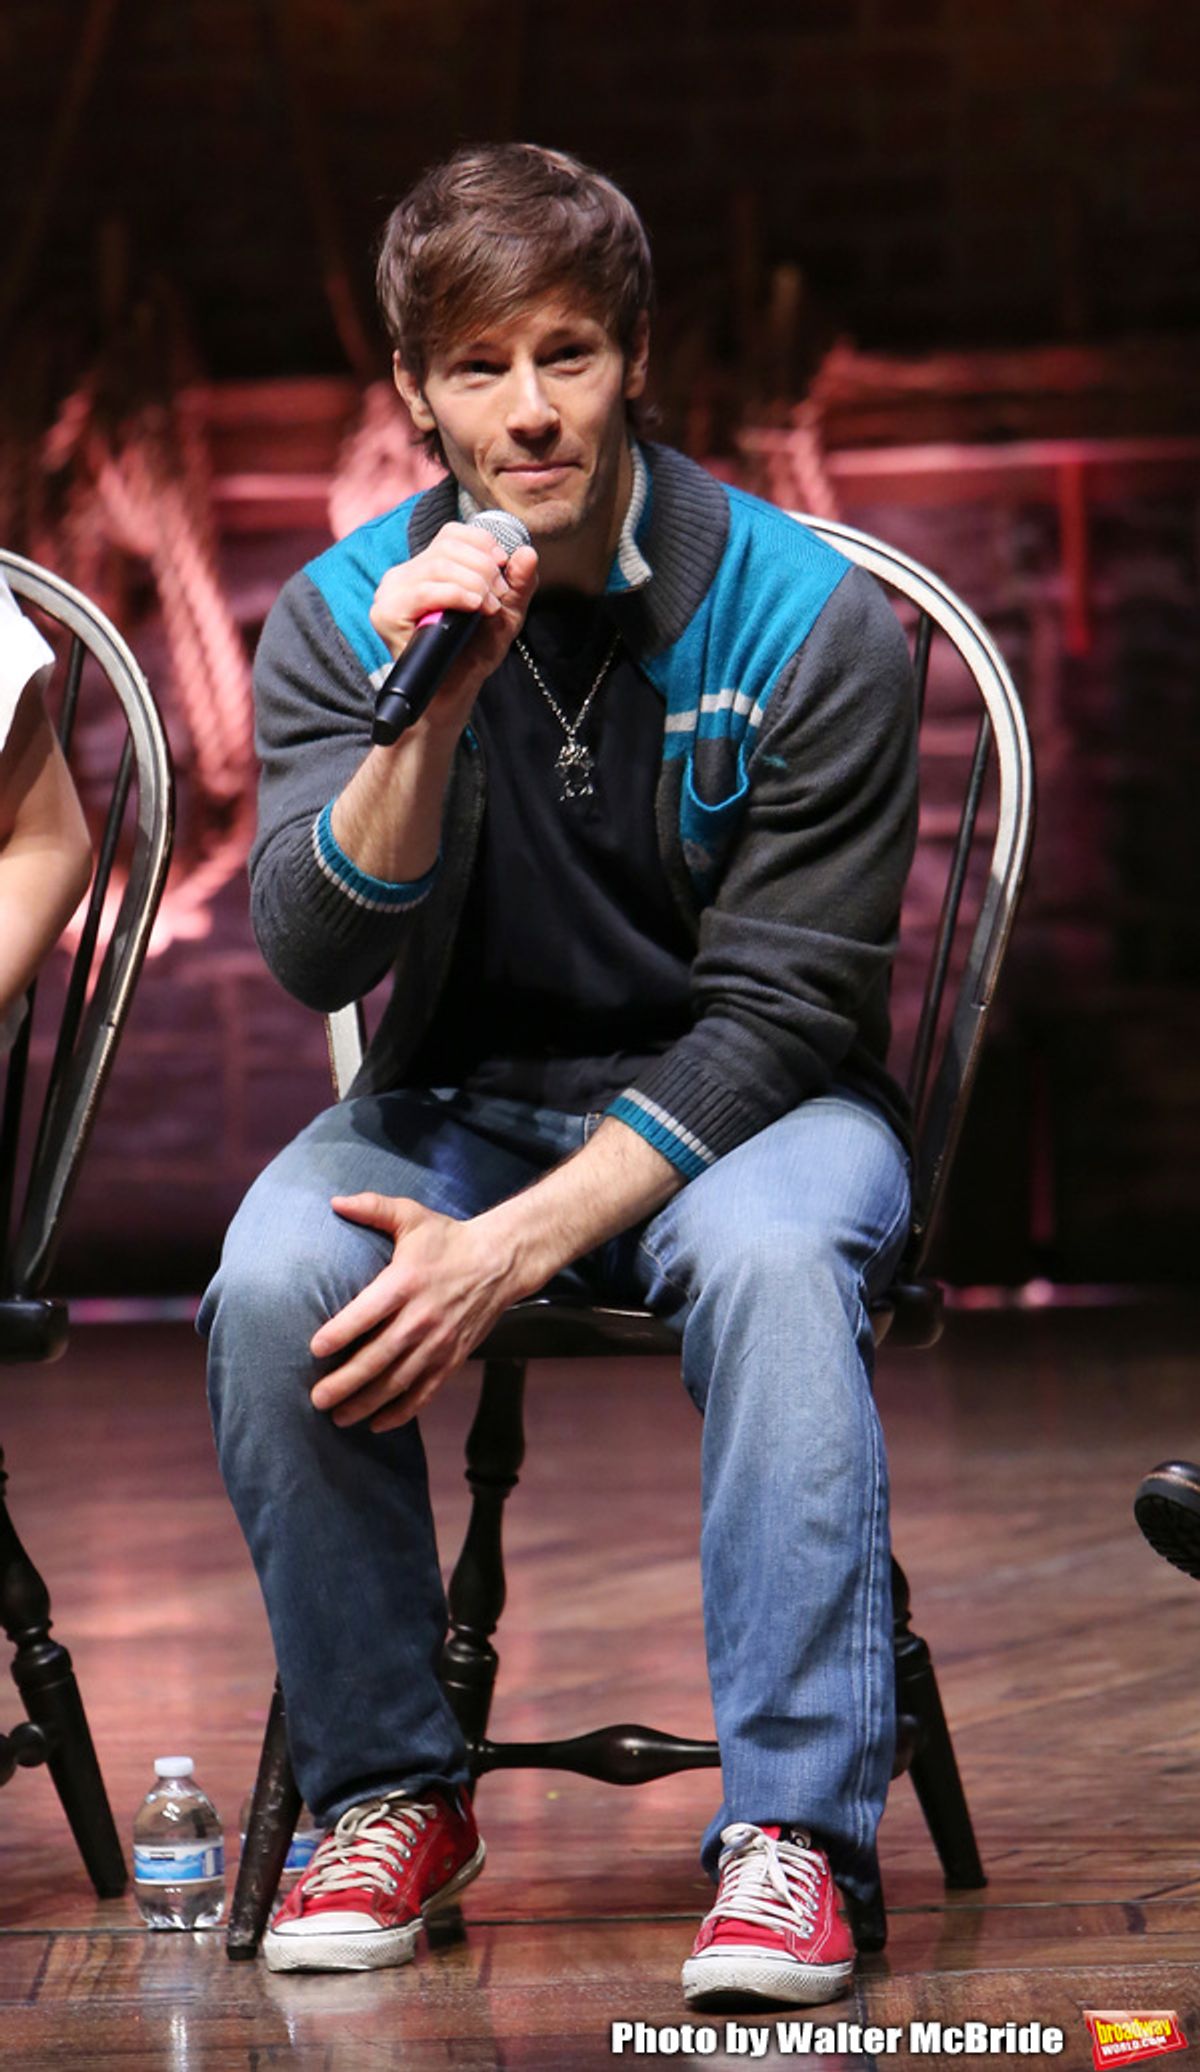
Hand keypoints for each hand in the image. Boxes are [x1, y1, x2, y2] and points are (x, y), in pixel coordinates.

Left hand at [308, 1193, 523, 1432]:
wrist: (500, 1261)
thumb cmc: (448, 1239)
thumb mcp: (411, 1216)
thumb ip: (373, 1207)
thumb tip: (333, 1201)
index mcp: (406, 1282)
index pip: (368, 1313)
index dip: (341, 1333)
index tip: (315, 1349)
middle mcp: (422, 1317)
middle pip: (379, 1357)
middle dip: (346, 1381)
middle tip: (317, 1398)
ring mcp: (439, 1342)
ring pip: (399, 1381)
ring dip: (367, 1403)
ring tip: (338, 1417)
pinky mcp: (453, 1358)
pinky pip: (425, 1392)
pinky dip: (402, 1411)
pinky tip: (378, 1422)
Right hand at [368, 523, 537, 731]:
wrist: (452, 692)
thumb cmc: (473, 653)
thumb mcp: (505, 614)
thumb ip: (519, 584)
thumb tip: (527, 551)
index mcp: (427, 568)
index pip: (452, 533)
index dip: (482, 543)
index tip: (502, 566)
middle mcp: (405, 575)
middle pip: (448, 546)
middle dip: (483, 568)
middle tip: (497, 598)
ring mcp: (391, 592)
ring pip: (438, 565)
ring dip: (474, 583)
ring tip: (488, 608)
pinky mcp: (386, 612)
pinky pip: (424, 590)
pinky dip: (455, 594)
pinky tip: (473, 607)